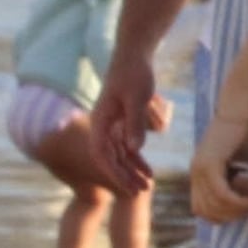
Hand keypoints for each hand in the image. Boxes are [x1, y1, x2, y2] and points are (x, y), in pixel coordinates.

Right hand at [89, 69, 162, 194]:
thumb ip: (134, 123)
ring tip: (146, 186)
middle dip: (124, 176)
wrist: (134, 55)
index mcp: (100, 121)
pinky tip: (147, 170)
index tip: (127, 187)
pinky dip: (136, 158)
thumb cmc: (134, 73)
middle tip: (140, 192)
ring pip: (119, 154)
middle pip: (110, 158)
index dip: (114, 172)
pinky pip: (126, 145)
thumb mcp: (137, 98)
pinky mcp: (121, 121)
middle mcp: (102, 125)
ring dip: (131, 170)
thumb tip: (134, 149)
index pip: (102, 154)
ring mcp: (111, 124)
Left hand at [191, 88, 247, 223]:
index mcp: (198, 173)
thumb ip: (236, 181)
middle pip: (206, 212)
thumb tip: (242, 202)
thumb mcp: (239, 163)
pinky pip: (221, 194)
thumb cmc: (243, 133)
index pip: (201, 209)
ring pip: (214, 206)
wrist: (238, 110)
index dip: (221, 216)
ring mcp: (199, 169)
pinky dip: (237, 201)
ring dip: (236, 209)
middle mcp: (194, 173)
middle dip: (230, 216)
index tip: (241, 210)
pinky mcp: (209, 164)